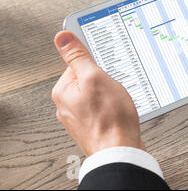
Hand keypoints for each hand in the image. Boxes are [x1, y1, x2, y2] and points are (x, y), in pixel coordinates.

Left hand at [51, 31, 144, 155]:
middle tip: (115, 88)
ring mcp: (81, 118)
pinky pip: (104, 109)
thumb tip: (63, 37)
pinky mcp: (94, 127)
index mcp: (63, 91)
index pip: (79, 64)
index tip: (106, 70)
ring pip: (99, 96)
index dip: (97, 65)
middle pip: (90, 80)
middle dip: (107, 82)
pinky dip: (114, 109)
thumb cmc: (110, 119)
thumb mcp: (95, 78)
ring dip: (112, 96)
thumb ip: (79, 57)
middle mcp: (67, 106)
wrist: (120, 152)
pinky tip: (120, 112)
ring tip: (118, 103)